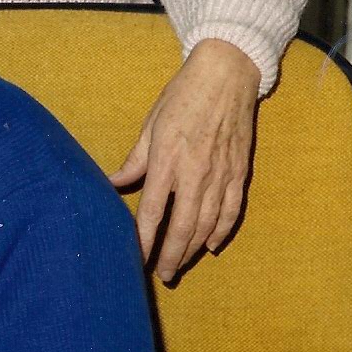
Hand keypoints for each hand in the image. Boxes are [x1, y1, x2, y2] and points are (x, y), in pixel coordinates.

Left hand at [110, 39, 260, 281]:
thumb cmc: (182, 97)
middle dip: (170, 255)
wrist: (226, 76)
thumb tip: (112, 183)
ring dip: (192, 249)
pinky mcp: (239, 172)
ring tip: (179, 265)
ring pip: (207, 224)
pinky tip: (210, 245)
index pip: (151, 211)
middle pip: (182, 227)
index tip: (136, 258)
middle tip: (161, 274)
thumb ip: (134, 160)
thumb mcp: (150, 125)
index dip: (143, 240)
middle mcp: (195, 173)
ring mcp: (220, 175)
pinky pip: (231, 211)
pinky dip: (221, 232)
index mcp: (167, 160)